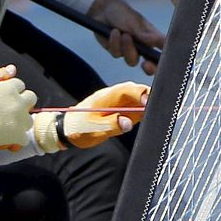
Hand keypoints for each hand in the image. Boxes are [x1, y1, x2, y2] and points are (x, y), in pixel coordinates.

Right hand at [0, 67, 36, 151]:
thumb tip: (12, 69)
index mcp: (9, 88)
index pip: (20, 84)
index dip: (11, 89)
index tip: (3, 96)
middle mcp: (18, 103)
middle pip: (31, 99)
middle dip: (22, 102)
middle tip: (8, 108)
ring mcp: (20, 120)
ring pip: (28, 119)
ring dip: (20, 120)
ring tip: (6, 124)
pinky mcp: (18, 136)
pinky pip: (24, 138)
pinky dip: (17, 139)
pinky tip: (7, 138)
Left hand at [33, 82, 149, 152]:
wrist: (66, 130)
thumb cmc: (79, 129)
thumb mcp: (94, 131)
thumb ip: (113, 126)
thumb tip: (128, 122)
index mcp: (106, 97)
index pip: (127, 89)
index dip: (140, 94)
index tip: (149, 103)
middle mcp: (113, 96)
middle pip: (135, 90)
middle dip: (148, 97)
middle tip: (155, 109)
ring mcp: (116, 102)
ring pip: (136, 98)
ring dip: (145, 105)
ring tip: (152, 114)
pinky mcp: (118, 110)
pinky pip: (133, 107)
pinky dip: (141, 111)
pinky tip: (145, 117)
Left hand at [88, 0, 163, 73]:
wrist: (102, 10)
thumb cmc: (123, 13)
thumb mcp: (136, 23)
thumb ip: (147, 35)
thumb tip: (164, 42)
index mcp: (152, 39)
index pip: (163, 54)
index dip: (165, 62)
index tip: (164, 62)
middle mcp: (143, 47)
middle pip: (150, 66)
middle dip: (149, 68)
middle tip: (146, 64)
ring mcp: (129, 51)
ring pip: (131, 61)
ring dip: (127, 47)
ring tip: (123, 34)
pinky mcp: (116, 51)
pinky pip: (116, 54)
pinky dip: (115, 42)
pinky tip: (113, 32)